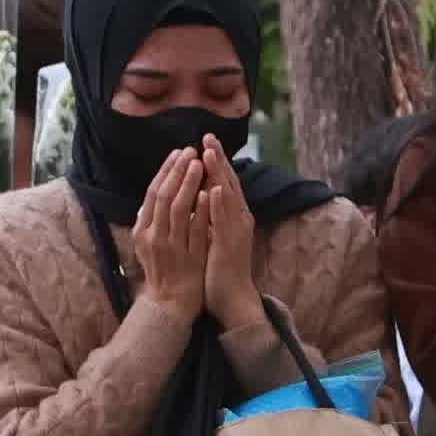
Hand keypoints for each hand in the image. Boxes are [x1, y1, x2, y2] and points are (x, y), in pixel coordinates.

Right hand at [125, 137, 220, 320]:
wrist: (170, 304)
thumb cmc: (162, 270)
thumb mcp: (148, 243)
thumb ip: (150, 219)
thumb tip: (154, 194)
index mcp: (143, 230)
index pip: (153, 193)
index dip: (166, 171)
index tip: (178, 152)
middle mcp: (154, 236)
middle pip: (165, 196)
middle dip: (178, 171)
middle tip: (190, 151)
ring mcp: (171, 247)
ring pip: (179, 210)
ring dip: (189, 184)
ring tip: (199, 164)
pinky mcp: (189, 258)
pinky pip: (195, 231)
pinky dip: (200, 211)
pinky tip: (207, 194)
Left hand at [187, 139, 262, 327]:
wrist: (233, 299)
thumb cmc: (219, 269)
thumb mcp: (212, 235)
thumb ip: (207, 215)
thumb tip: (195, 196)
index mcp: (232, 216)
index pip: (223, 183)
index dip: (215, 162)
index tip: (203, 142)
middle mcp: (239, 219)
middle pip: (228, 182)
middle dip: (218, 159)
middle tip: (208, 136)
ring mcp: (237, 231)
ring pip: (228, 197)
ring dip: (218, 174)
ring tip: (209, 153)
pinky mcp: (232, 245)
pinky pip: (224, 221)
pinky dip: (219, 203)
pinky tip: (213, 188)